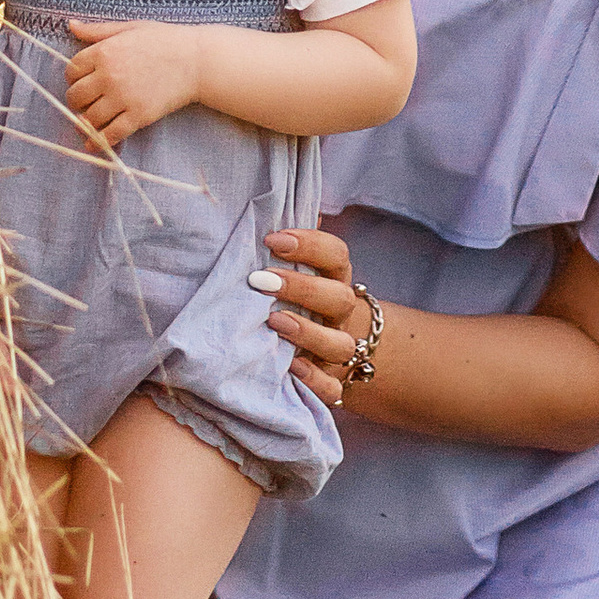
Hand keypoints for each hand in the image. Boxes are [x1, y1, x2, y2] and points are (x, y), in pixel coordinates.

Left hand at [62, 17, 204, 148]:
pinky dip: (98, 142)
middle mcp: (109, 76)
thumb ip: (98, 30)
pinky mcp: (139, 116)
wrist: (197, 60)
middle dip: (76, 101)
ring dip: (85, 122)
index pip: (72, 70)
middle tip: (84, 102)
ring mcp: (123, 98)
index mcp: (104, 52)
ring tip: (89, 121)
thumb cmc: (164, 40)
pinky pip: (111, 134)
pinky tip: (92, 144)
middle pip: (76, 96)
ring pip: (90, 118)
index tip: (81, 81)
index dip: (73, 78)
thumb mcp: (129, 28)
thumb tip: (72, 25)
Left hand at [252, 226, 362, 406]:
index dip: (310, 244)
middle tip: (261, 280)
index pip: (336, 255)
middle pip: (339, 298)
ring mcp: (336, 350)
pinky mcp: (330, 381)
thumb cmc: (289, 298)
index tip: (272, 240)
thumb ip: (279, 247)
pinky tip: (292, 369)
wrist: (316, 348)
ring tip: (274, 322)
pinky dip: (316, 381)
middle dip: (302, 287)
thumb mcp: (287, 270)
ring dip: (308, 332)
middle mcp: (339, 314)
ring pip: (341, 345)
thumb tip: (258, 210)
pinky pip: (333, 388)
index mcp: (332, 279)